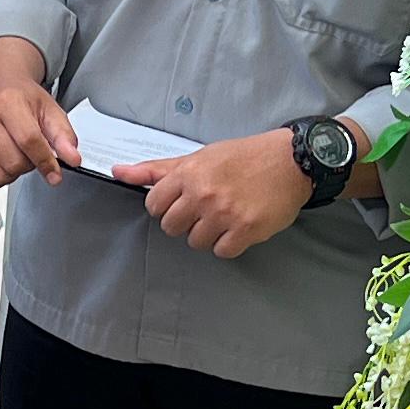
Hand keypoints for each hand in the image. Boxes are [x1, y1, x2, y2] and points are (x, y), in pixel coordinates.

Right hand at [0, 52, 79, 192]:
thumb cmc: (20, 98)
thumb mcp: (49, 109)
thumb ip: (63, 135)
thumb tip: (72, 158)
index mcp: (8, 102)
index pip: (30, 142)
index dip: (46, 163)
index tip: (54, 173)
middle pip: (13, 163)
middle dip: (27, 165)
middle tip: (27, 152)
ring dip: (11, 174)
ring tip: (12, 155)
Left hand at [118, 128, 318, 254]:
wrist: (290, 161)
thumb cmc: (243, 157)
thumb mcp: (198, 157)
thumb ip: (157, 170)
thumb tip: (118, 172)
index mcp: (189, 173)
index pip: (154, 205)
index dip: (166, 207)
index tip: (182, 202)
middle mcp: (203, 193)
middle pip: (171, 227)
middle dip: (186, 221)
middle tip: (206, 208)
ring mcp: (224, 213)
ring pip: (195, 242)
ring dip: (209, 233)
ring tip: (225, 215)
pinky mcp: (245, 230)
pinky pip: (222, 251)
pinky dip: (229, 243)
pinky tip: (239, 225)